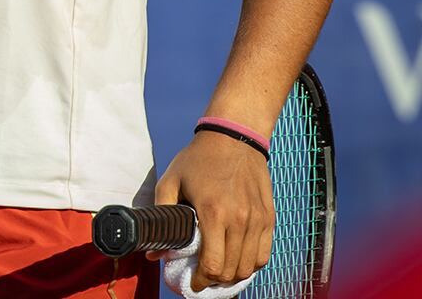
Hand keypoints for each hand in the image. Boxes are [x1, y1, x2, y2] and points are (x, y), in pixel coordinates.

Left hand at [148, 131, 274, 290]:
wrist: (234, 138)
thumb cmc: (198, 159)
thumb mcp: (171, 181)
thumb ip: (162, 216)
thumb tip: (153, 251)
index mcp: (213, 213)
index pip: (213, 265)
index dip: (202, 281)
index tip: (193, 283)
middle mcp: (240, 220)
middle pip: (232, 270)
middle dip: (215, 281)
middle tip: (203, 278)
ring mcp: (258, 220)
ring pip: (250, 266)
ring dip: (234, 275)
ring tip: (220, 272)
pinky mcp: (269, 218)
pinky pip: (264, 253)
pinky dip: (252, 264)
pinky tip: (238, 261)